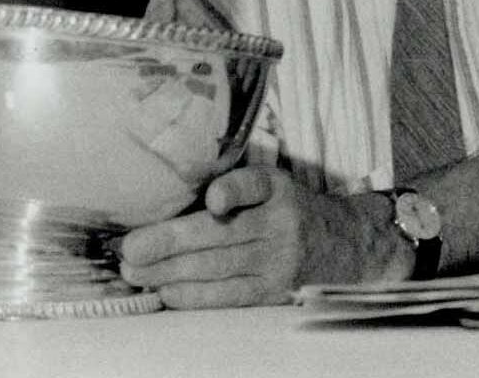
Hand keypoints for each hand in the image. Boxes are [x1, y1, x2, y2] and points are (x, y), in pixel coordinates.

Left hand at [116, 166, 405, 308]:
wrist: (349, 245)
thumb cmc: (289, 210)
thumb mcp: (271, 186)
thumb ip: (232, 187)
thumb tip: (165, 196)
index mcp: (276, 188)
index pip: (253, 184)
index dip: (232, 191)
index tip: (214, 199)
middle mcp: (280, 222)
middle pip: (219, 234)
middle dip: (168, 242)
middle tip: (129, 248)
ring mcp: (279, 260)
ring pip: (218, 268)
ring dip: (169, 272)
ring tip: (134, 271)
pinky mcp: (275, 290)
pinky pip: (230, 296)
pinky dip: (194, 295)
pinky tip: (166, 291)